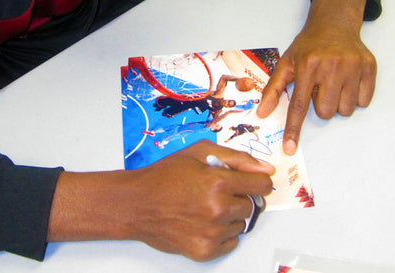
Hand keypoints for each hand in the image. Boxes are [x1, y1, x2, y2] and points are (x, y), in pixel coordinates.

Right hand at [48, 140, 273, 261]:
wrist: (137, 203)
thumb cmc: (164, 175)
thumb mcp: (198, 152)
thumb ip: (236, 158)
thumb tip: (266, 169)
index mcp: (218, 181)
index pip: (262, 185)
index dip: (257, 181)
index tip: (250, 181)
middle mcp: (218, 209)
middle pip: (251, 205)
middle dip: (238, 196)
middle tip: (215, 191)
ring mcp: (212, 233)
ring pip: (241, 224)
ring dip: (229, 215)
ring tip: (204, 205)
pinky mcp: (205, 251)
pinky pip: (231, 242)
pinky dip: (221, 233)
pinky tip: (202, 221)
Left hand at [257, 0, 375, 154]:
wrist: (333, 24)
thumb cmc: (308, 46)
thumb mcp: (286, 63)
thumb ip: (273, 88)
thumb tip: (262, 113)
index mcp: (307, 66)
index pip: (298, 105)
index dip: (294, 129)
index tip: (290, 148)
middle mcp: (330, 67)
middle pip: (325, 112)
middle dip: (320, 105)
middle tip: (319, 88)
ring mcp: (352, 67)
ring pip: (345, 110)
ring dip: (337, 102)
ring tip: (332, 83)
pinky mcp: (369, 68)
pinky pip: (363, 101)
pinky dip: (354, 97)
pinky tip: (347, 80)